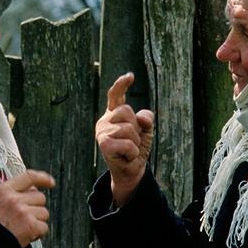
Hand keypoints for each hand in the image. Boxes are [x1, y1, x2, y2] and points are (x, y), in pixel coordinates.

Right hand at [0, 170, 54, 247]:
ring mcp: (23, 212)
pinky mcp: (30, 226)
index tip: (51, 183)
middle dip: (36, 208)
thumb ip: (13, 194)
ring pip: (44, 213)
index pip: (29, 177)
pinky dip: (38, 233)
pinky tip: (26, 236)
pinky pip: (44, 227)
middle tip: (24, 218)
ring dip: (37, 221)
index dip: (43, 178)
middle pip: (40, 197)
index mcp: (5, 190)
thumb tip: (34, 191)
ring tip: (23, 228)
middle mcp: (14, 199)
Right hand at [95, 72, 153, 206]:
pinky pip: (128, 144)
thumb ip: (145, 118)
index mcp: (113, 114)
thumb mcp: (145, 129)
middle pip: (127, 111)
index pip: (115, 95)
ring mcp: (102, 132)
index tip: (131, 76)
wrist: (131, 170)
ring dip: (136, 142)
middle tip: (132, 140)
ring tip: (129, 149)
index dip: (121, 84)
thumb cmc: (136, 148)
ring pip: (129, 129)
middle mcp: (105, 121)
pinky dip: (133, 152)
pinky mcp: (104, 144)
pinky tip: (126, 156)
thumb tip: (142, 119)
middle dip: (136, 127)